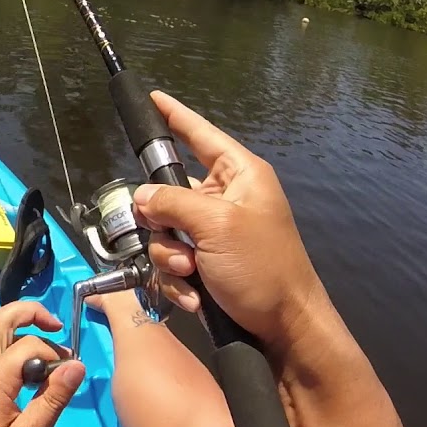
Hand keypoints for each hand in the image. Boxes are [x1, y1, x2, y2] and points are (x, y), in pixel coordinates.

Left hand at [0, 302, 85, 426]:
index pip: (31, 344)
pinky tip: (29, 375)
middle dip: (32, 313)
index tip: (71, 375)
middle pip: (1, 318)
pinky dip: (12, 349)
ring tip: (49, 354)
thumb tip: (77, 365)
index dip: (57, 354)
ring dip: (22, 331)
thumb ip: (52, 400)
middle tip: (58, 327)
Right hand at [134, 91, 329, 351]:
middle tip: (180, 246)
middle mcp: (224, 199)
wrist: (284, 328)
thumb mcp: (217, 225)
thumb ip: (173, 202)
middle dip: (164, 225)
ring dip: (170, 258)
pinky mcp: (205, 264)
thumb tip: (141, 198)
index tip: (153, 98)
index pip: (201, 135)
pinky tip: (194, 296)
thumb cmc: (262, 267)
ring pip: (163, 233)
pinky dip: (177, 281)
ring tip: (193, 276)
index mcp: (239, 176)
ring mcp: (213, 234)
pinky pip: (171, 262)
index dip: (176, 116)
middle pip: (168, 193)